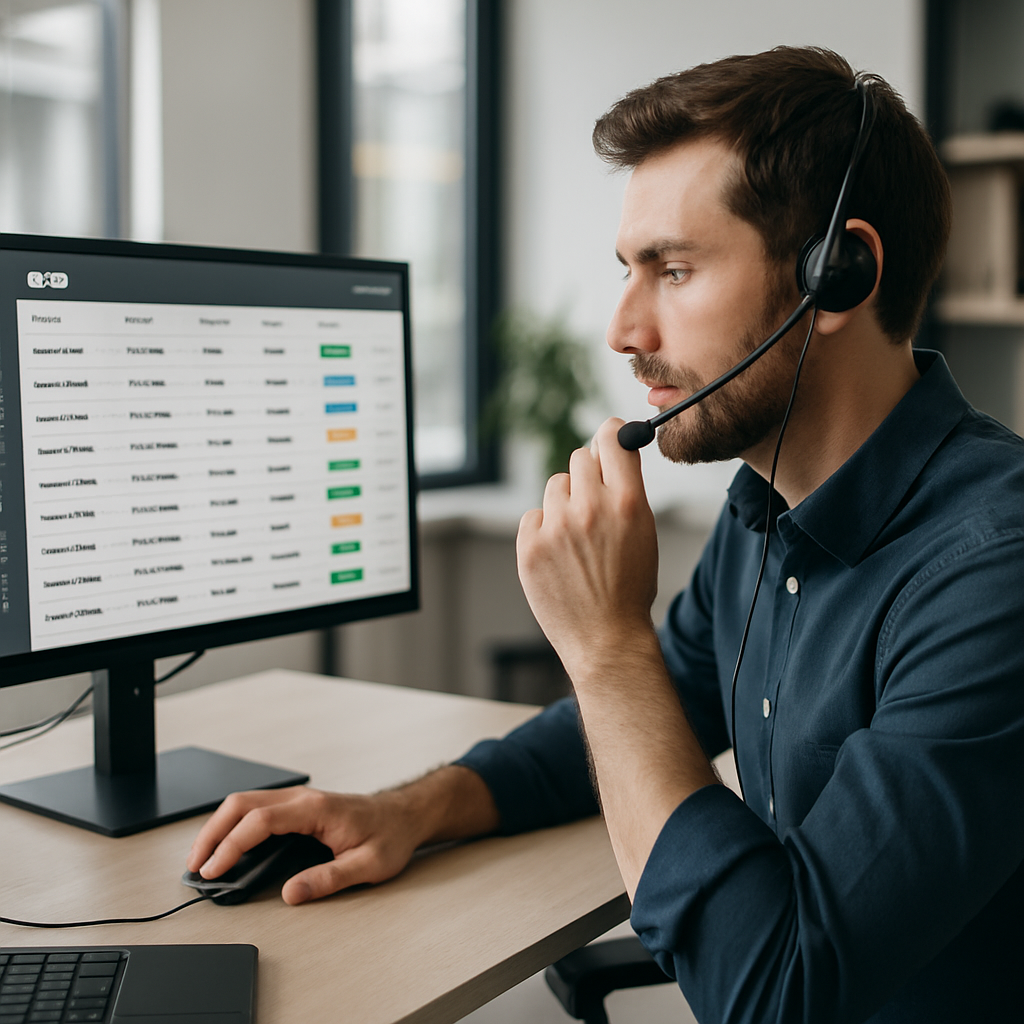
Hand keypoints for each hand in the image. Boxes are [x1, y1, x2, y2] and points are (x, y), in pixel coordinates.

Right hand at [186, 786, 423, 904]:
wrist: (405, 815)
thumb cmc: (390, 836)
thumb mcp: (368, 865)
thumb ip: (329, 879)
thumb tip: (292, 893)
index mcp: (317, 809)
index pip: (260, 821)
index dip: (231, 845)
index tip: (213, 869)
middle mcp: (303, 798)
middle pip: (242, 804)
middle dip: (212, 833)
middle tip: (195, 866)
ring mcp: (299, 799)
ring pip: (245, 802)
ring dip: (219, 827)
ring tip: (202, 859)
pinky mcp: (298, 806)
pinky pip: (256, 808)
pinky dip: (233, 824)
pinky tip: (226, 845)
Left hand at [517, 417, 658, 675]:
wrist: (606, 639)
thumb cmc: (629, 589)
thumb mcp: (644, 533)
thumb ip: (627, 491)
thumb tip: (609, 451)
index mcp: (628, 503)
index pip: (613, 438)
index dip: (611, 433)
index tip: (609, 436)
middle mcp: (591, 509)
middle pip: (579, 458)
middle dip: (587, 475)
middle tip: (593, 505)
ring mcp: (557, 527)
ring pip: (556, 486)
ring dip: (564, 503)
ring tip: (577, 540)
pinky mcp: (530, 547)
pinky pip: (533, 516)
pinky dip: (542, 530)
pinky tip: (558, 556)